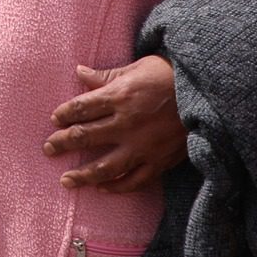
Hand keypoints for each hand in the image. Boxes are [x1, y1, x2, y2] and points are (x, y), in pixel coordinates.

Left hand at [44, 56, 186, 192]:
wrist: (208, 92)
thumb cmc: (171, 74)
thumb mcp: (136, 67)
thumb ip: (106, 75)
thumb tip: (78, 72)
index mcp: (119, 96)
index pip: (81, 108)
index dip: (64, 114)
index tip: (54, 119)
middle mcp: (127, 123)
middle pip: (85, 136)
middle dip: (62, 143)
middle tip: (48, 149)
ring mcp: (143, 145)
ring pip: (105, 166)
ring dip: (83, 175)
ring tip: (66, 180)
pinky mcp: (159, 161)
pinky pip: (134, 180)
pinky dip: (117, 187)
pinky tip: (102, 189)